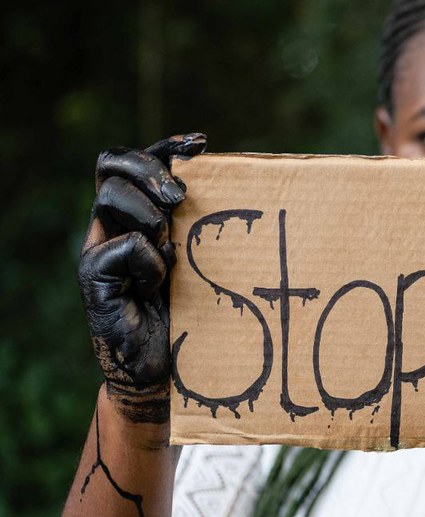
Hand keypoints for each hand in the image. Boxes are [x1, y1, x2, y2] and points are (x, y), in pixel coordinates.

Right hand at [78, 133, 206, 422]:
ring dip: (149, 212)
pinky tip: (161, 284)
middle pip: (111, 163)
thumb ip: (205, 225)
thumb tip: (237, 186)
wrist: (164, 371)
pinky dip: (148, 260)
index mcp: (139, 213)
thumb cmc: (192, 313)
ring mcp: (101, 249)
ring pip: (109, 197)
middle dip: (150, 168)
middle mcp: (114, 225)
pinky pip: (122, 247)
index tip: (203, 145)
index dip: (166, 145)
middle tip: (181, 195)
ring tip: (172, 243)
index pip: (137, 160)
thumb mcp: (204, 260)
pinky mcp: (96, 279)